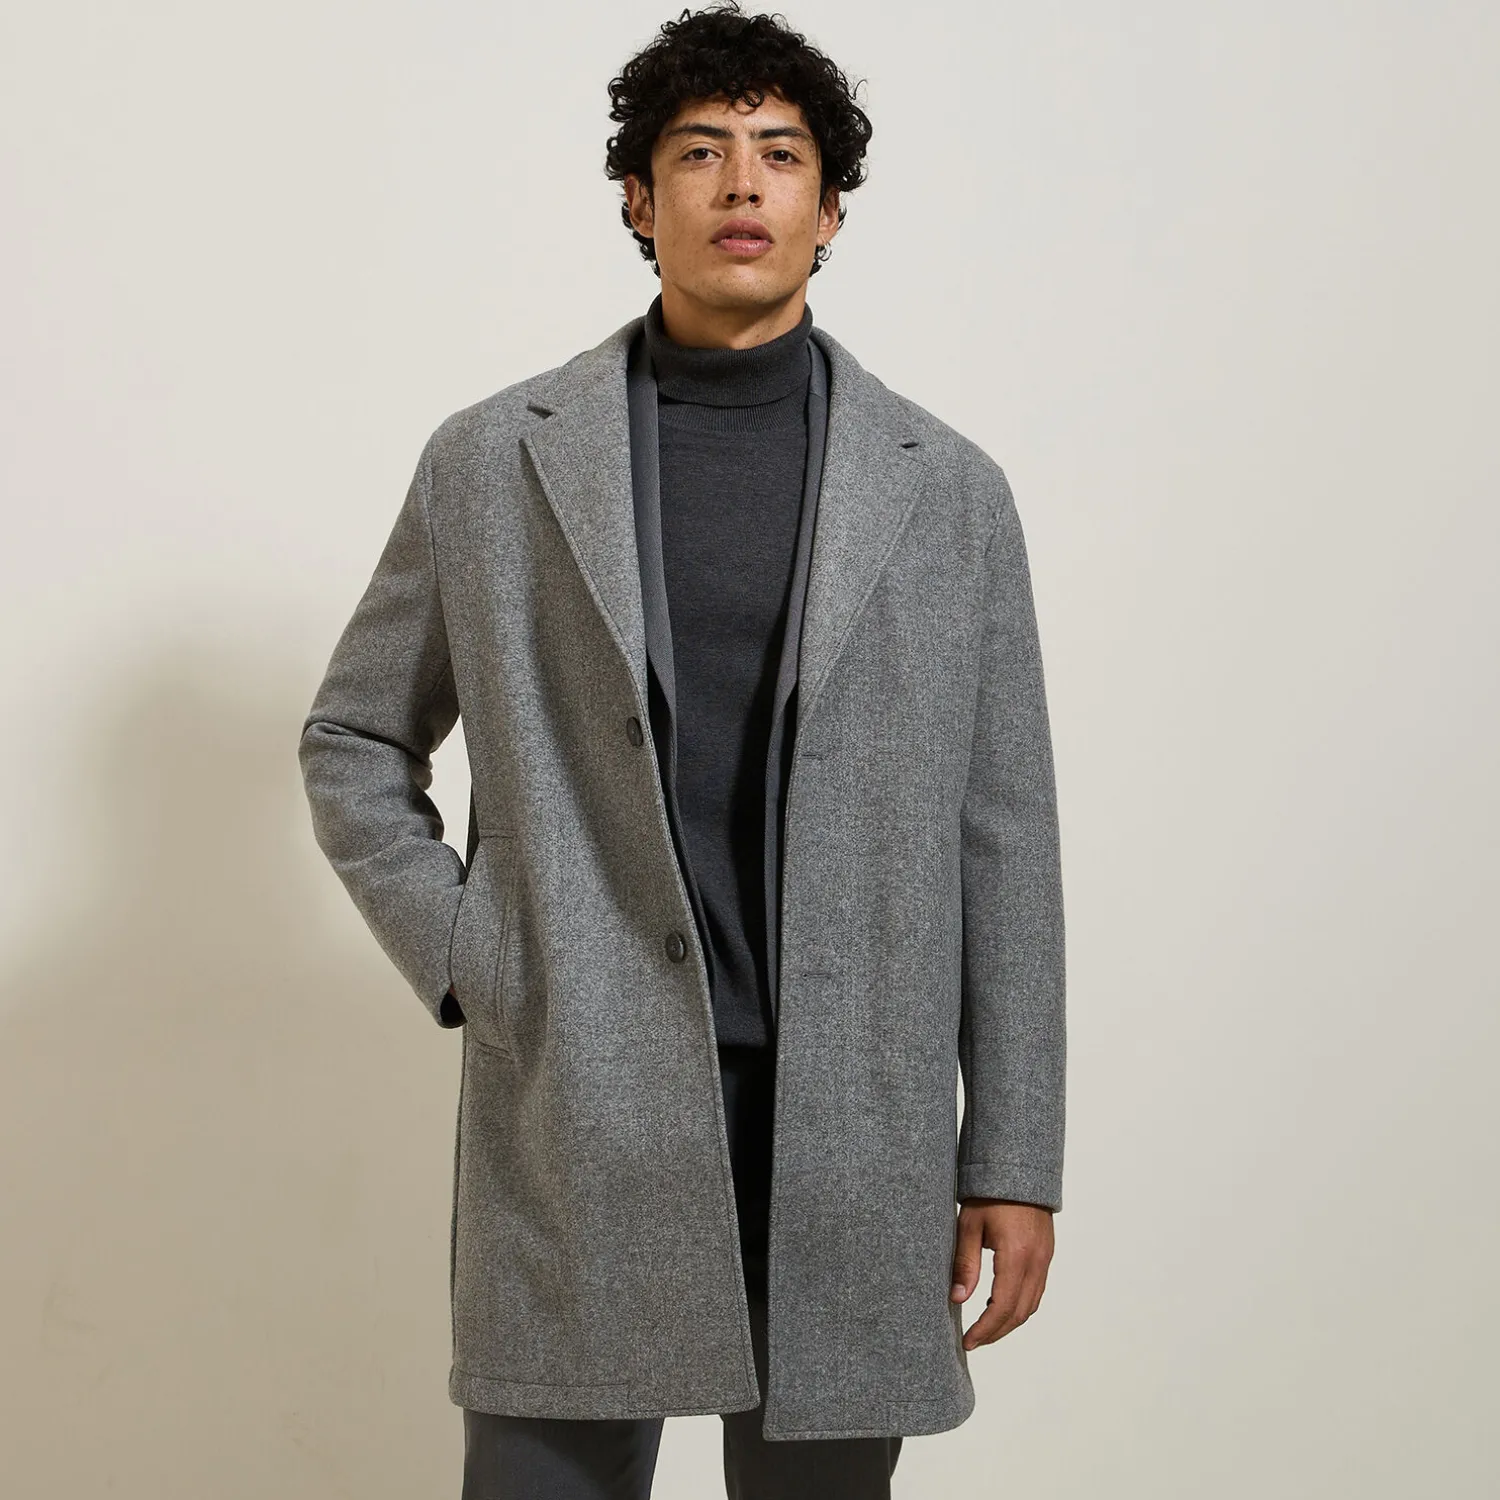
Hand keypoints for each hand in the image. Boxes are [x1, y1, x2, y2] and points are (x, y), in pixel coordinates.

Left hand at [950, 1198, 1054, 1349]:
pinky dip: (1020, 1306)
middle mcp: (1036, 1261)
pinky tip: (1000, 1306)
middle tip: (973, 1341)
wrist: (1018, 1170)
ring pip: (1032, 1304)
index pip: (1003, 1306)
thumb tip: (957, 1299)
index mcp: (1016, 1254)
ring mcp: (1045, 1258)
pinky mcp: (1046, 1254)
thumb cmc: (989, 1193)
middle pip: (1020, 1312)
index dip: (986, 1329)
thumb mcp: (969, 1226)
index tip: (968, 1341)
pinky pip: (1037, 1290)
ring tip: (984, 1329)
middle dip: (996, 1332)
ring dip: (1009, 1322)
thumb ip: (965, 1264)